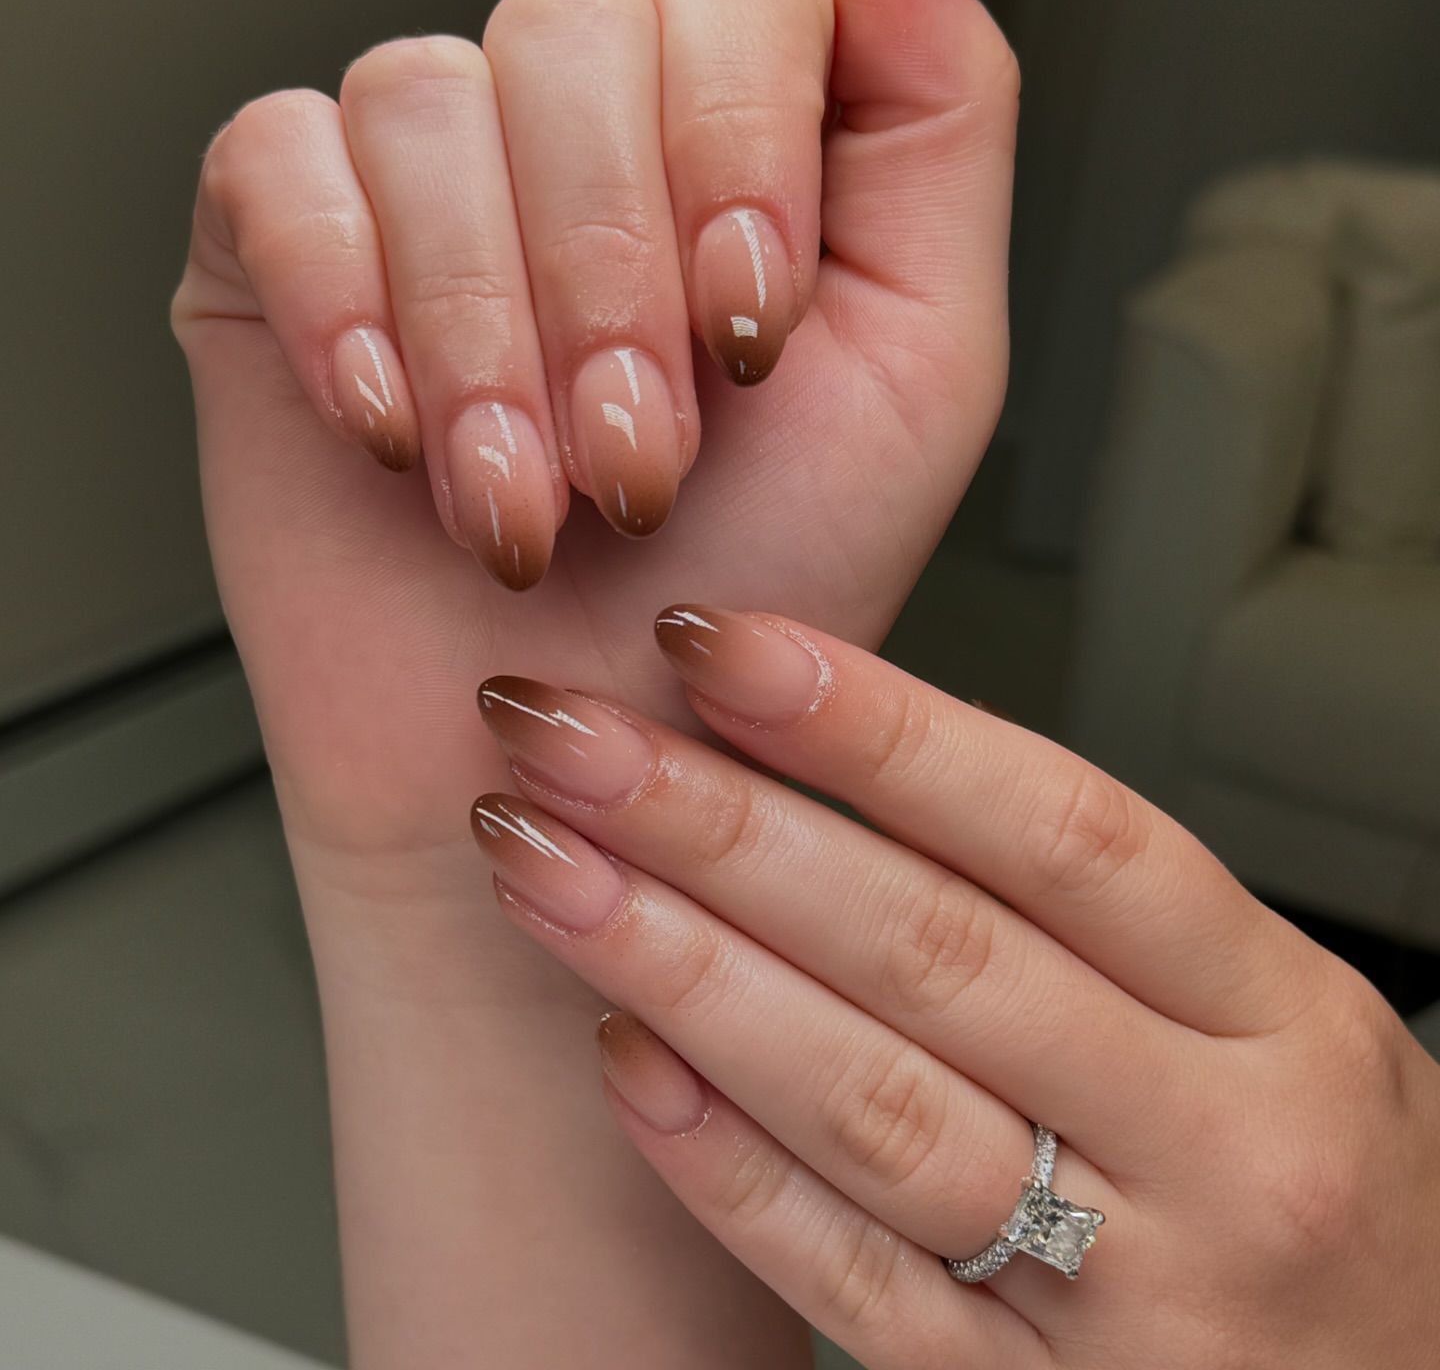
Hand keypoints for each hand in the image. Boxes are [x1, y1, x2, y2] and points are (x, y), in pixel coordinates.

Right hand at [169, 0, 1017, 1358]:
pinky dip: (348, 304)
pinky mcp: (288, 246)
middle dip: (608, 284)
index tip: (748, 332)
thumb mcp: (921, 371)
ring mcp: (433, 184)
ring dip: (489, 339)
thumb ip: (936, 128)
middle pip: (572, 33)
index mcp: (736, 145)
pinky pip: (280, 162)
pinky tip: (393, 431)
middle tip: (636, 465)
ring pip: (426, 104)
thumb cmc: (755, 588)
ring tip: (524, 504)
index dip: (736, 143)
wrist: (581, 749)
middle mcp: (585, 142)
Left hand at [473, 606, 1439, 1369]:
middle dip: (722, 827)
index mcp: (1275, 1013)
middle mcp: (1215, 1146)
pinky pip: (852, 1283)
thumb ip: (1085, 906)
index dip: (873, 724)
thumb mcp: (1258, 1012)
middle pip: (931, 950)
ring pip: (869, 1105)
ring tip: (542, 862)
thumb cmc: (1302, 1176)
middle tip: (568, 735)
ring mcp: (1130, 1296)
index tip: (717, 644)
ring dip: (680, 969)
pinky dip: (721, 1165)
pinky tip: (618, 1054)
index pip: (1058, 829)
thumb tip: (842, 758)